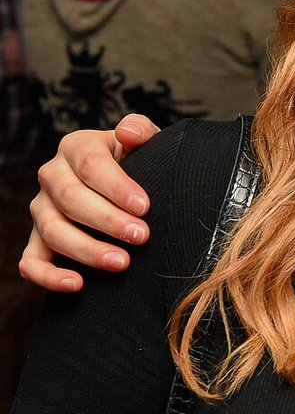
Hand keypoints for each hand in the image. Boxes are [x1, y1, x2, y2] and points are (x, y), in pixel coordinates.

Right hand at [20, 114, 159, 291]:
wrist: (129, 187)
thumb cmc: (139, 161)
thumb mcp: (145, 141)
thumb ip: (140, 129)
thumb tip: (128, 133)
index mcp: (76, 147)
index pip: (90, 164)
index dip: (116, 186)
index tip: (144, 207)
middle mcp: (52, 176)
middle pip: (70, 198)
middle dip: (107, 220)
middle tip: (141, 236)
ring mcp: (42, 210)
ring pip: (53, 231)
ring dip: (86, 249)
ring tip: (122, 263)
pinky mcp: (38, 240)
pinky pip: (31, 261)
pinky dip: (48, 275)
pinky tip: (76, 284)